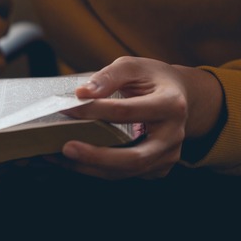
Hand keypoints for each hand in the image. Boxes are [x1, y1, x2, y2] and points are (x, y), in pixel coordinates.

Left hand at [52, 56, 222, 179]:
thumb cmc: (152, 79)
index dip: (94, 111)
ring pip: (127, 171)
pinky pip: (125, 174)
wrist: (180, 97)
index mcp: (171, 105)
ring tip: (61, 157)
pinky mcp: (157, 168)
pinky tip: (74, 162)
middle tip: (66, 148)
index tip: (66, 109)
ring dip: (91, 167)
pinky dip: (97, 170)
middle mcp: (173, 135)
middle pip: (135, 157)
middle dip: (97, 156)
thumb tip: (82, 93)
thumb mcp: (132, 67)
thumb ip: (108, 77)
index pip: (126, 112)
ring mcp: (167, 156)